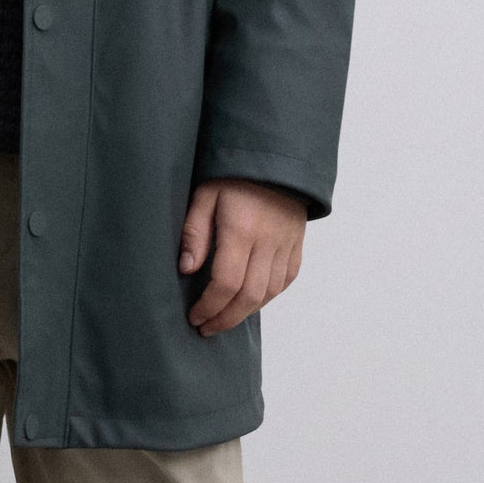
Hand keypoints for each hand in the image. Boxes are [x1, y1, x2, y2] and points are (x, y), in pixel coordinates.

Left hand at [178, 177, 306, 335]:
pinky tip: (251, 300)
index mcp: (242, 230)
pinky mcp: (297, 243)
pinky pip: (286, 279)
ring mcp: (287, 244)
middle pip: (250, 296)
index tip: (195, 316)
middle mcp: (268, 241)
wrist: (276, 155)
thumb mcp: (205, 194)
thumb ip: (195, 232)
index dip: (209, 306)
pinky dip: (268, 295)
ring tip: (224, 317)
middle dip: (225, 318)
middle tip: (206, 327)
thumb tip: (186, 268)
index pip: (227, 283)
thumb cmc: (234, 174)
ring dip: (246, 311)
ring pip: (270, 292)